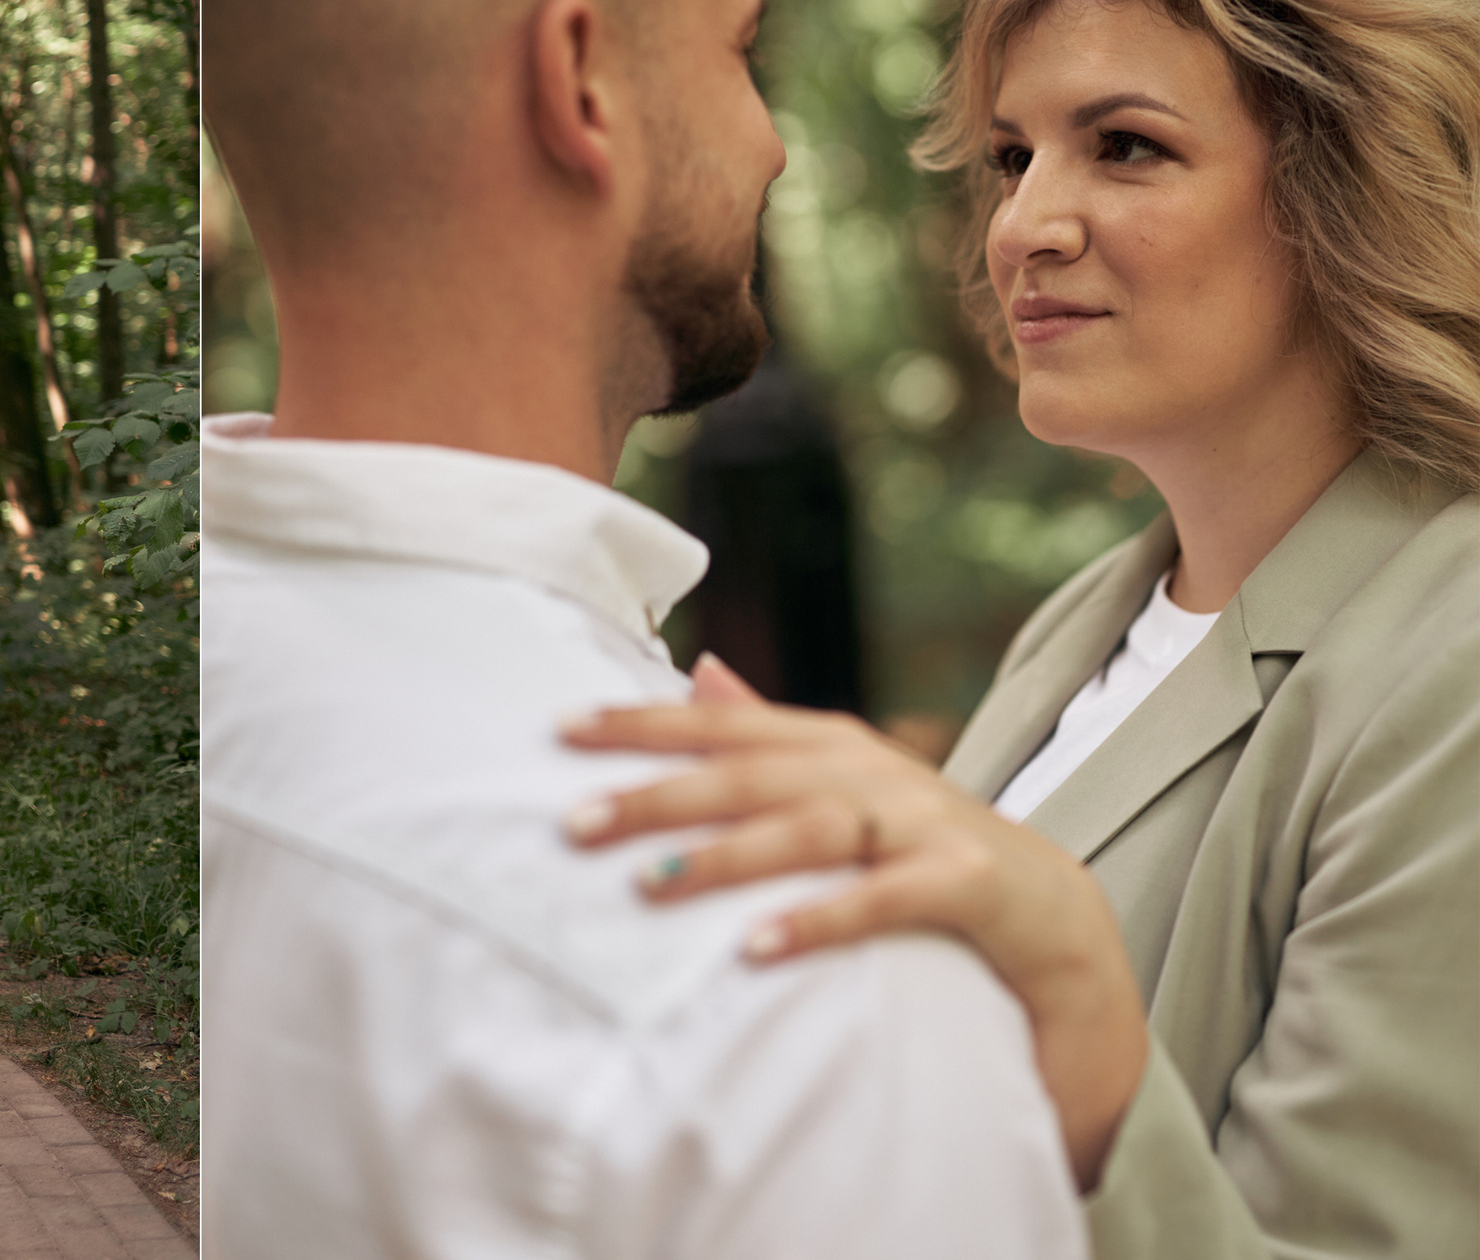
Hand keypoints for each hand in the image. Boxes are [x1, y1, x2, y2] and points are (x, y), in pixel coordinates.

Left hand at [557, 652, 1146, 1189]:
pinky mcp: (971, 885)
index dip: (643, 723)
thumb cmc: (926, 855)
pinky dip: (819, 918)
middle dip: (658, 792)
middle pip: (751, 774)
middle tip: (574, 822)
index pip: (724, 726)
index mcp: (833, 748)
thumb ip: (769, 741)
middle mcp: (874, 773)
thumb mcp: (844, 792)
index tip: (559, 729)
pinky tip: (755, 947)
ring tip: (649, 883)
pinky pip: (885, 900)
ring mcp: (926, 823)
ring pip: (810, 827)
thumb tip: (697, 672)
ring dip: (725, 855)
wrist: (1060, 925)